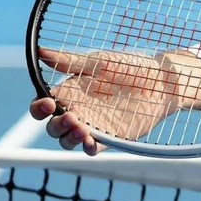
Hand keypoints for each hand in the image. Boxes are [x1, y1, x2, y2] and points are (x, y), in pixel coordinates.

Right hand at [29, 47, 200, 155]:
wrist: (162, 79)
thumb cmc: (131, 67)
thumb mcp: (100, 62)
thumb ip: (71, 62)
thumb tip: (40, 53)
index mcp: (71, 92)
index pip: (43, 106)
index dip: (39, 108)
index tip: (47, 103)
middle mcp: (79, 111)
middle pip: (53, 127)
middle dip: (55, 125)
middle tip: (70, 116)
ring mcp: (94, 126)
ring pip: (69, 140)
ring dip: (69, 138)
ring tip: (80, 127)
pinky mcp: (112, 137)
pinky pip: (94, 148)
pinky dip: (88, 148)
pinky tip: (90, 141)